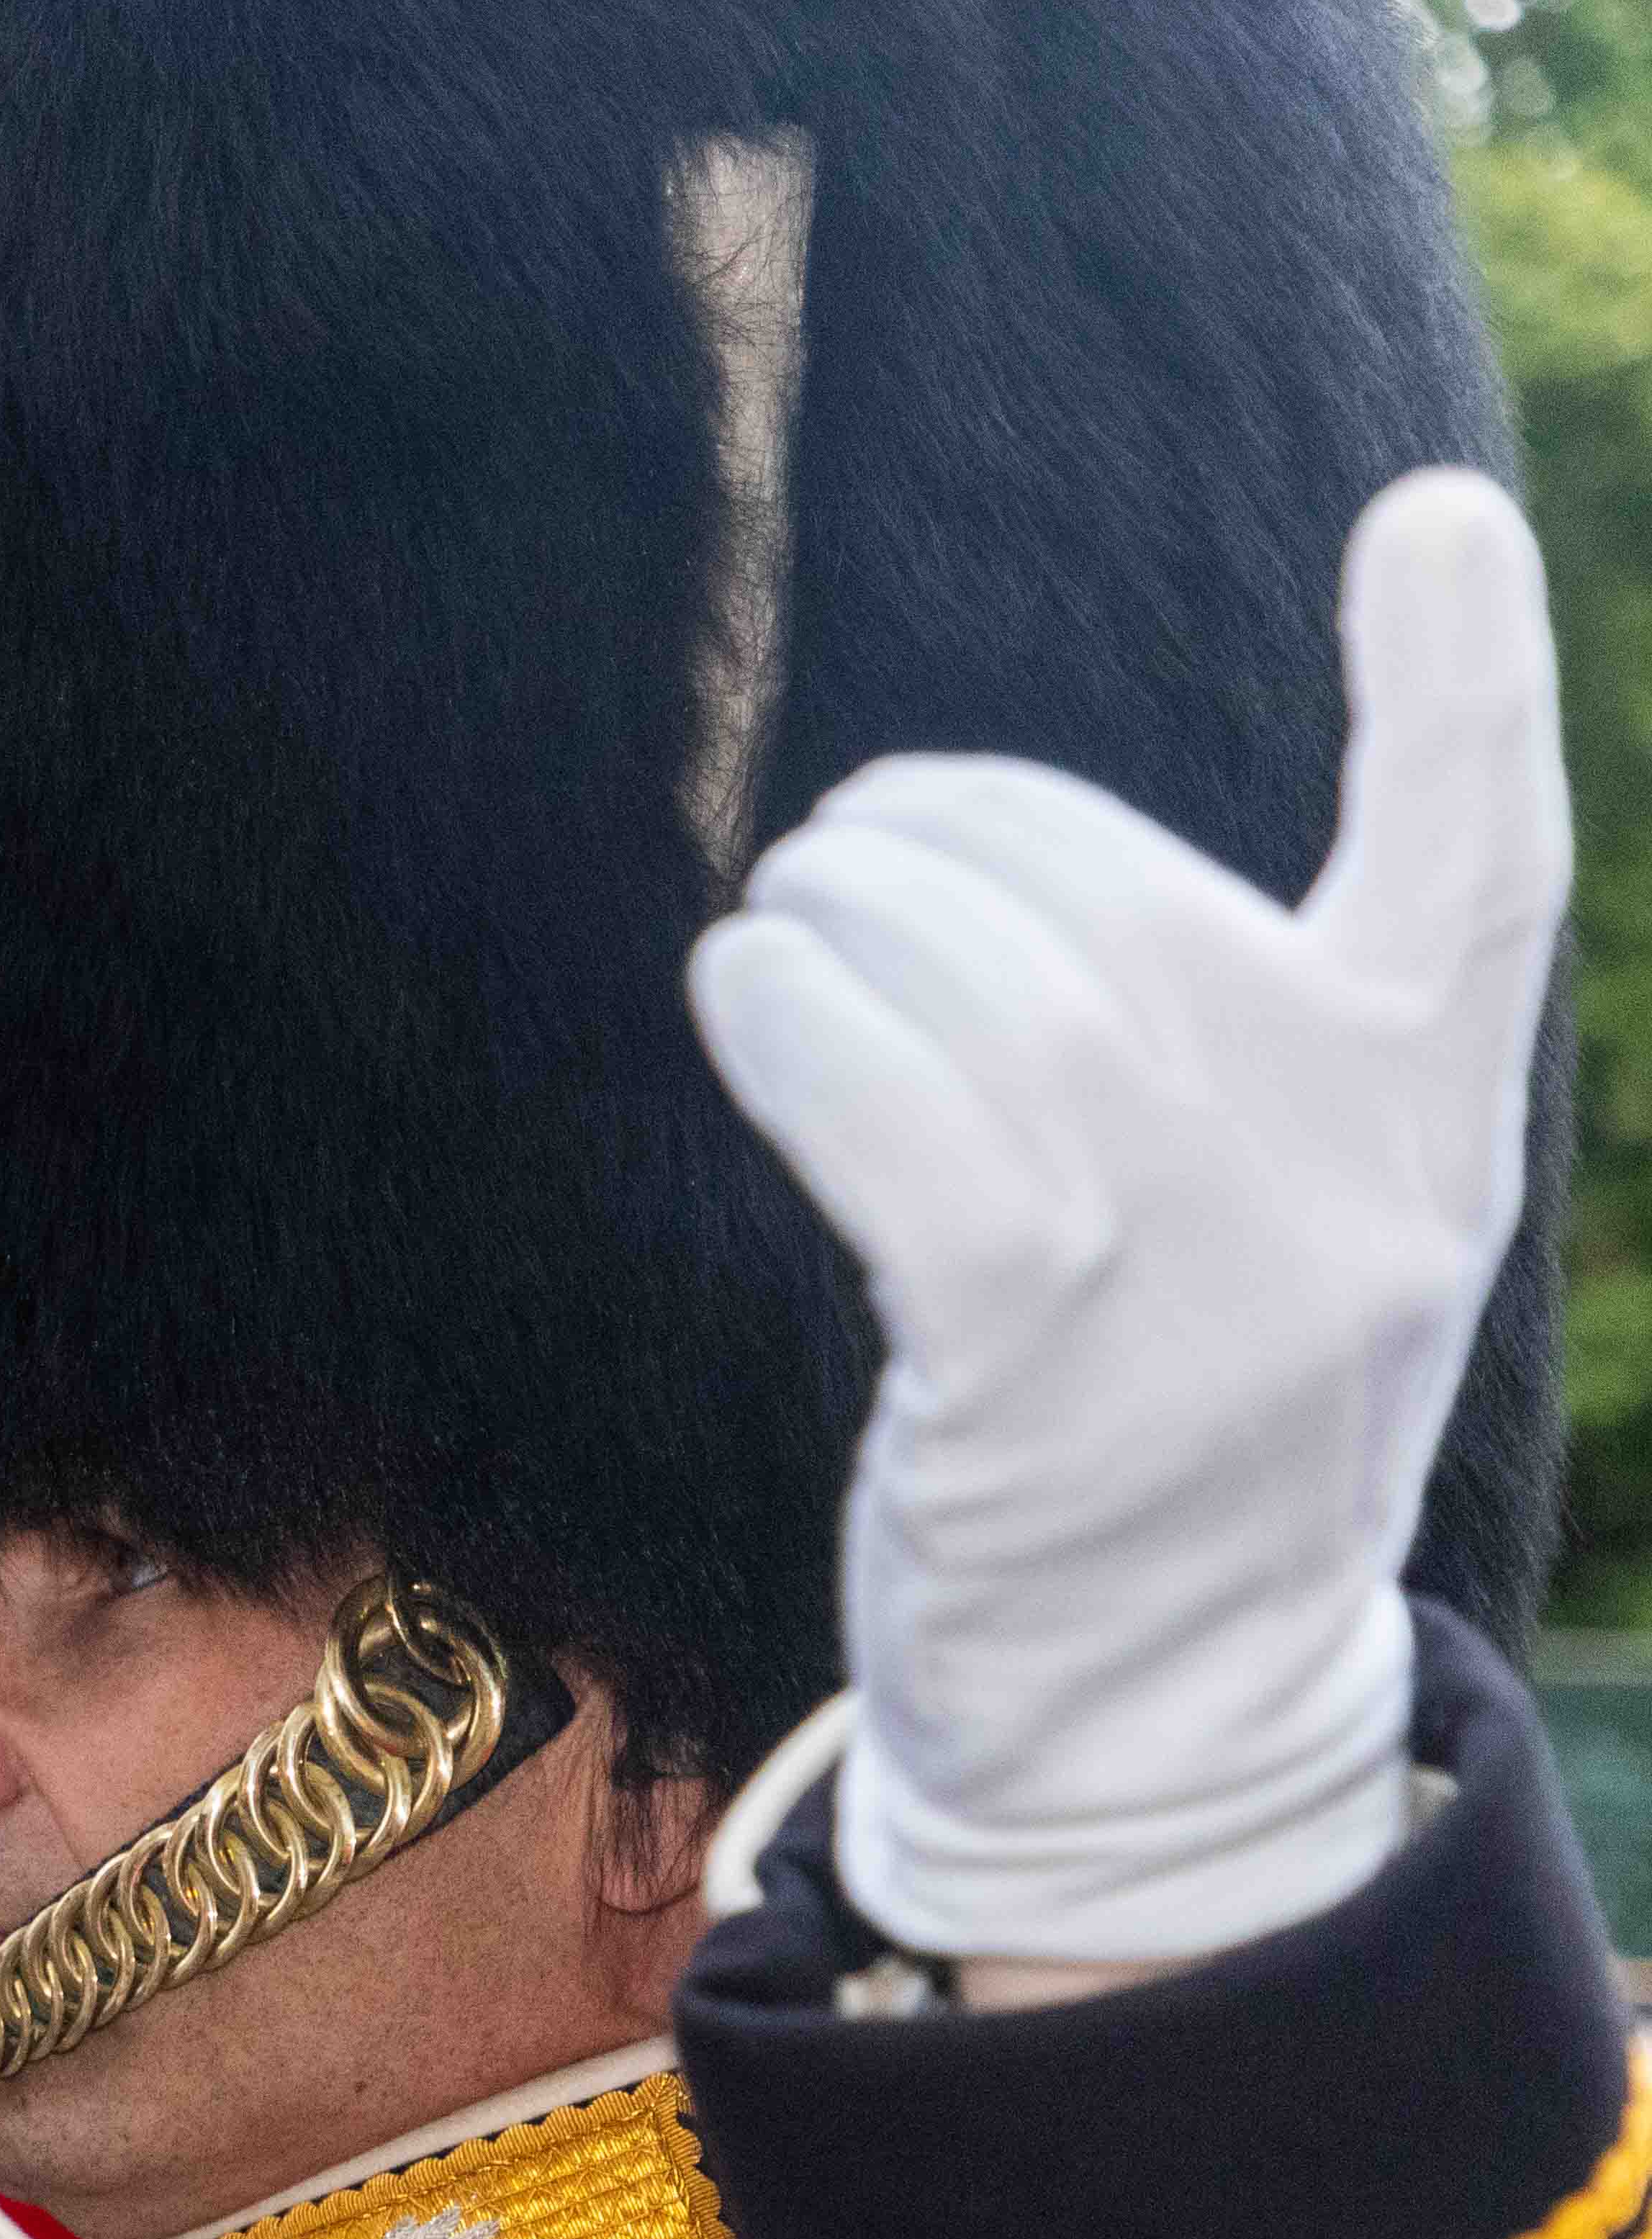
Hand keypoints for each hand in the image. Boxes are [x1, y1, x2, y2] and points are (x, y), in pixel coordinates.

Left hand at [687, 469, 1569, 1965]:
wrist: (1159, 1723)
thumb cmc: (1182, 1442)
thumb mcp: (1297, 1238)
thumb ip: (1248, 1063)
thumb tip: (1033, 885)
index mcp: (1432, 1124)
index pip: (1488, 861)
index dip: (1470, 678)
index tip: (1430, 515)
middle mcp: (1349, 1183)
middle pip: (1130, 907)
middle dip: (956, 841)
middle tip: (845, 853)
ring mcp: (1209, 1278)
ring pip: (1005, 1001)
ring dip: (855, 919)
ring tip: (786, 920)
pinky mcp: (1042, 1363)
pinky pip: (904, 1130)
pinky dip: (805, 1028)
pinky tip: (751, 992)